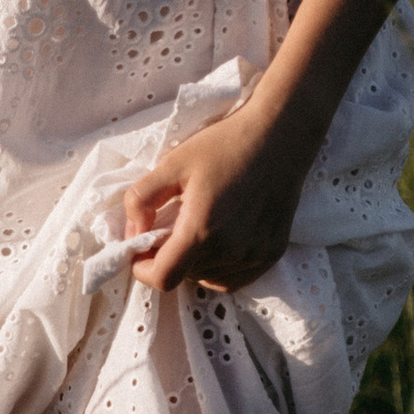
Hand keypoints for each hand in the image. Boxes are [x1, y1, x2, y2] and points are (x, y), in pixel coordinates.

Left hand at [122, 102, 314, 295]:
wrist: (279, 136)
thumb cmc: (224, 144)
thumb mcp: (172, 163)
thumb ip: (141, 200)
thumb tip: (133, 232)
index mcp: (203, 229)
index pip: (163, 278)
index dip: (142, 269)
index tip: (138, 249)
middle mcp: (231, 250)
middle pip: (183, 276)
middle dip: (167, 257)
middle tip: (169, 225)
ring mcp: (255, 255)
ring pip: (207, 278)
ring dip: (193, 262)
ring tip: (197, 227)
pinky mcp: (271, 254)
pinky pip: (233, 278)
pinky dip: (217, 267)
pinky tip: (218, 238)